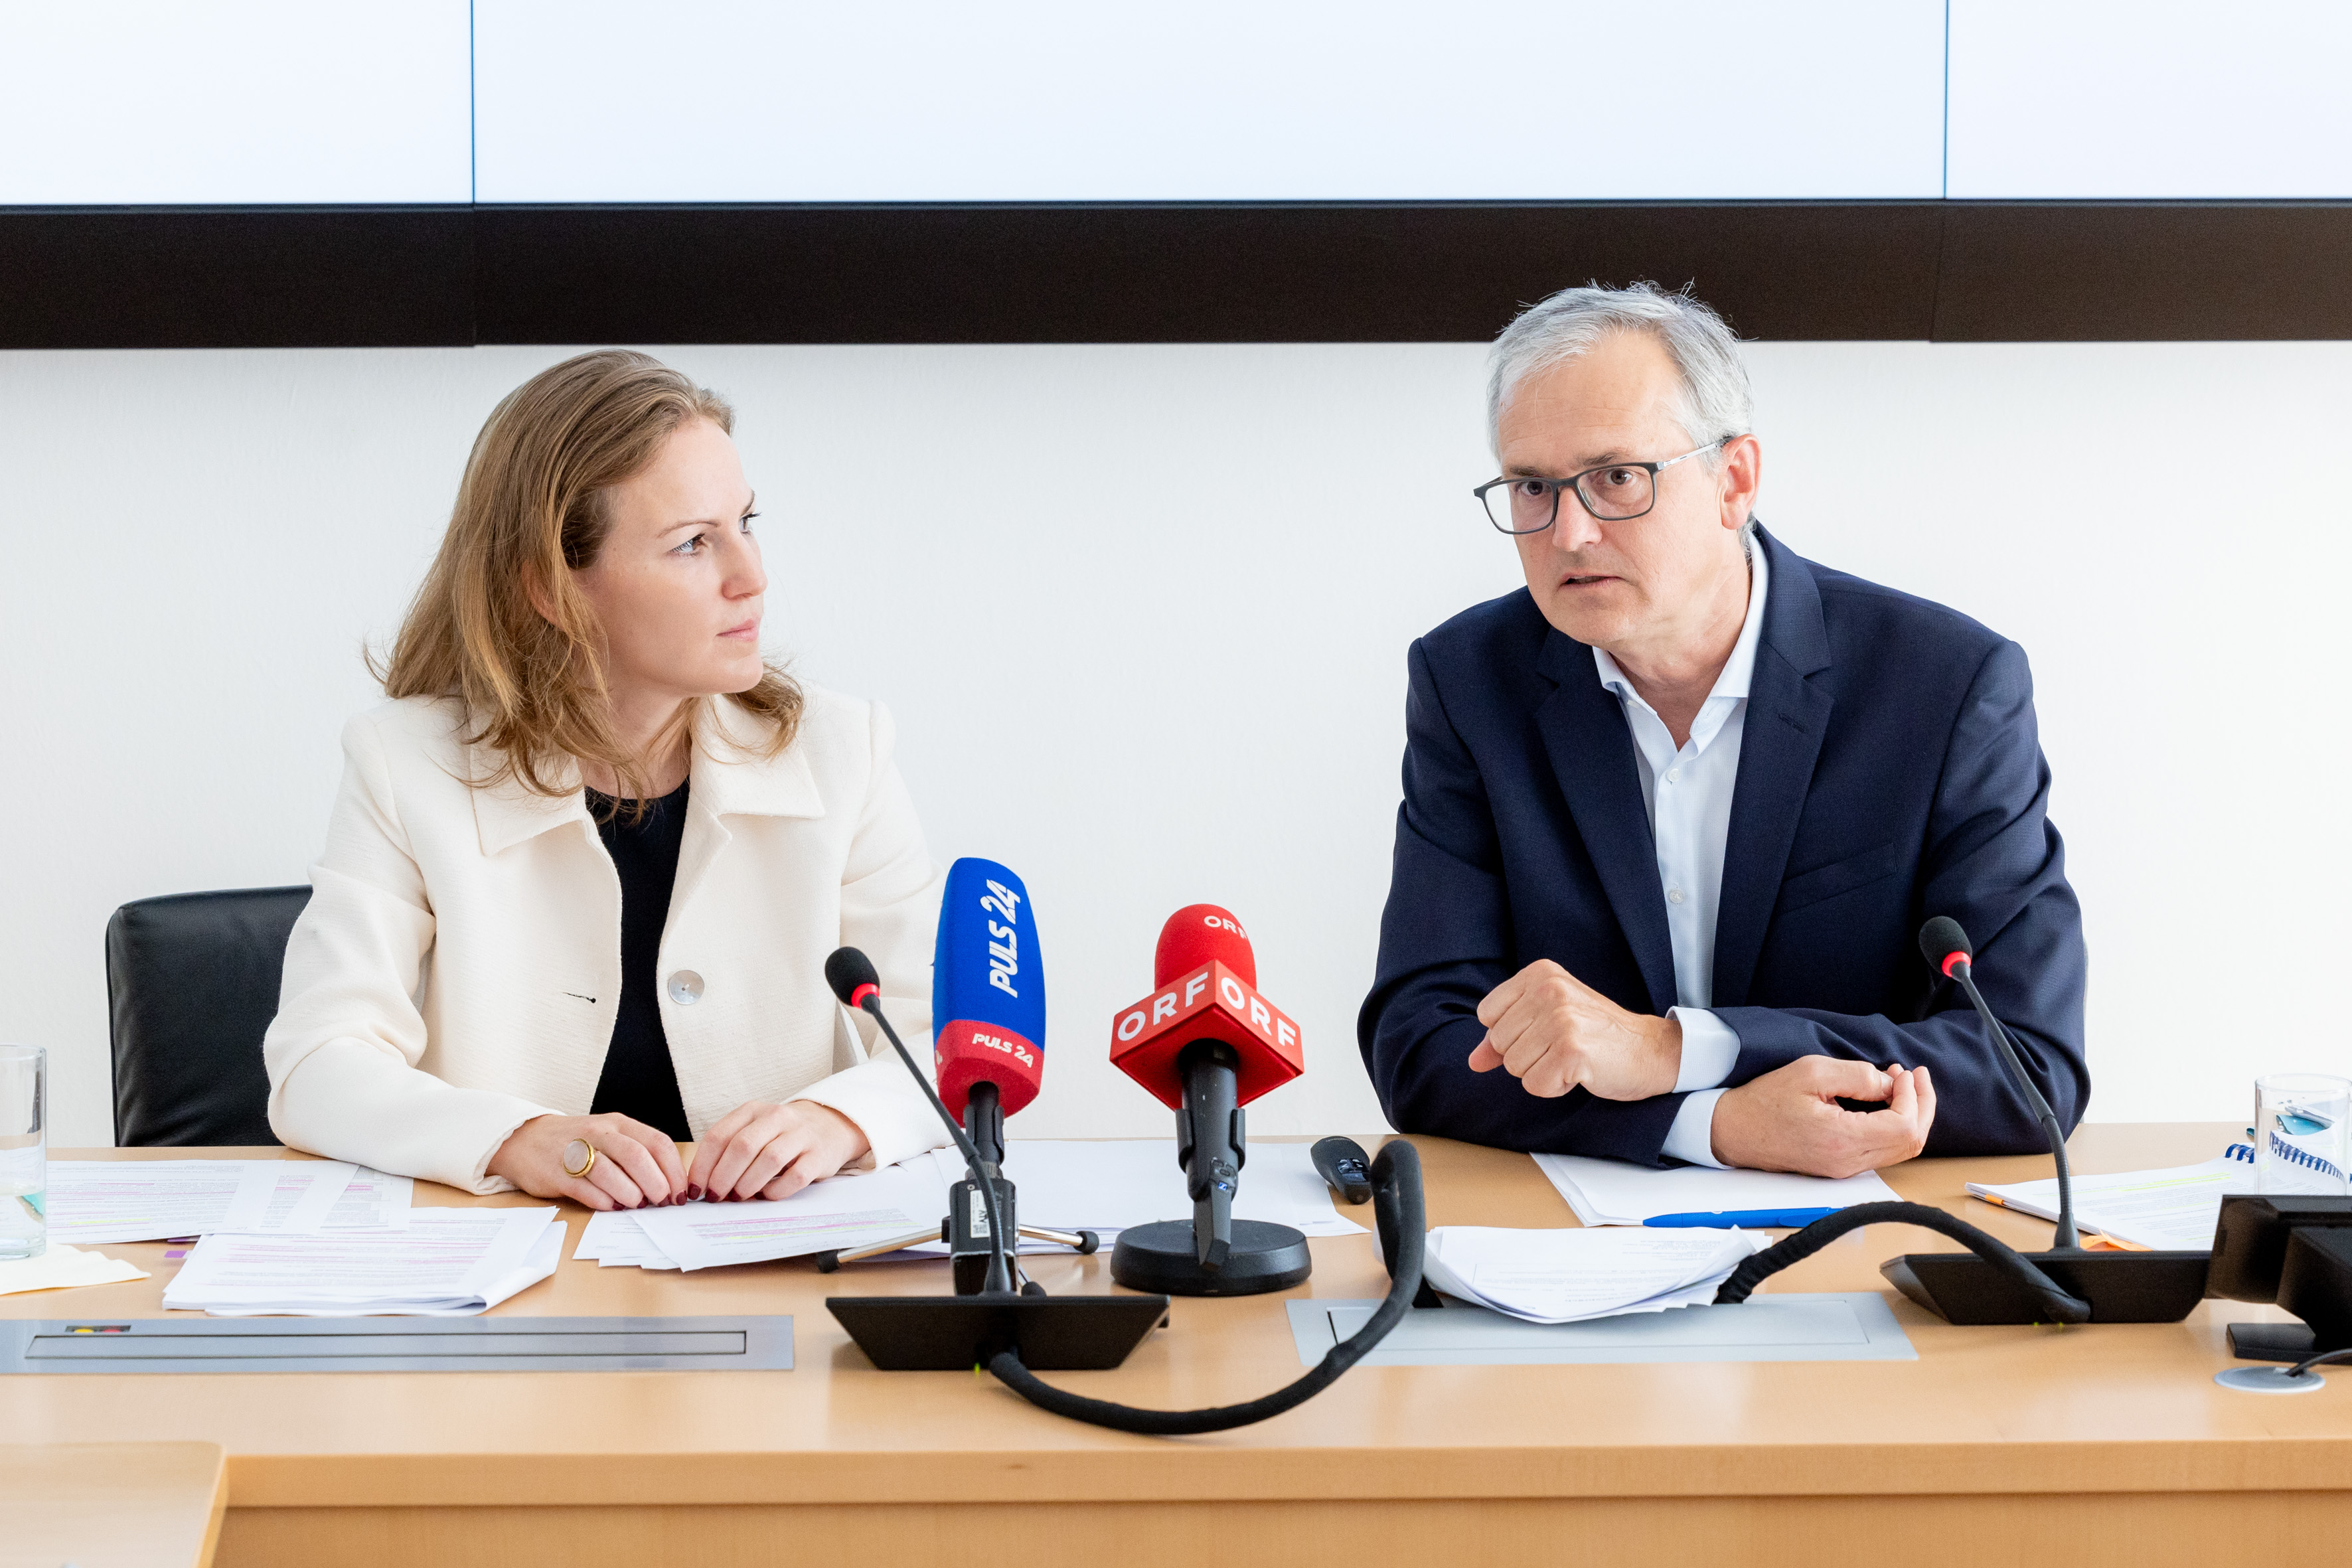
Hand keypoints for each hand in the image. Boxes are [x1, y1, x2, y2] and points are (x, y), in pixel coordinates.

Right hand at [486, 1112, 685, 1209]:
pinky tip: (612, 1207)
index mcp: (619, 1124)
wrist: (525, 1139)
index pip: (658, 1143)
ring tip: (638, 1205)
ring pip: (610, 1171)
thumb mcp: (611, 1138)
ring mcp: (575, 1151)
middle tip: (662, 1202)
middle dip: (655, 1182)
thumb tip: (670, 1187)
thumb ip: (638, 1156)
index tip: (681, 1193)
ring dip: (630, 1192)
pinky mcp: (555, 1172)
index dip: (674, 1170)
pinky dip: (602, 1200)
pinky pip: (584, 1188)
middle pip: (637, 1155)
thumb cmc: (578, 1143)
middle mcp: (600, 1133)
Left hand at [687, 1100, 871, 1202]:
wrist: (830, 1126)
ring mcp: (801, 1135)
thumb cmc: (781, 1135)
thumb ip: (729, 1150)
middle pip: (742, 1147)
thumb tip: (704, 1185)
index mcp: (753, 1110)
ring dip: (748, 1184)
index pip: (719, 1136)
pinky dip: (776, 1190)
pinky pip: (795, 1176)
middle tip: (716, 1197)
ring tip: (740, 1197)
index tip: (695, 1189)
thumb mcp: (754, 1130)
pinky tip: (767, 1194)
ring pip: (769, 1159)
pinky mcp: (819, 1156)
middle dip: (723, 1177)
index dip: (703, 1166)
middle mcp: (777, 1117)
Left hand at [1467, 959, 1681, 1100]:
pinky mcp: (1572, 1051)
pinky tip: (1579, 1073)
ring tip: (1571, 1058)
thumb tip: (1474, 1060)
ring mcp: (1561, 1019)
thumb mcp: (1548, 1020)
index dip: (1510, 1034)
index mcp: (1540, 974)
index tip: (1544, 1032)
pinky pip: (1535, 1085)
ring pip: (1514, 1067)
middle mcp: (1549, 990)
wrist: (1650, 1050)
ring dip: (1541, 1072)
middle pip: (1499, 1042)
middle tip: (1563, 1047)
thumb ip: (1506, 1036)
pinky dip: (1555, 1087)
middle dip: (1526, 1056)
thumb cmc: (1597, 1035)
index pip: (1487, 1014)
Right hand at [1709, 1057, 1936, 1177]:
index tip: (1901, 1073)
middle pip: (1912, 1142)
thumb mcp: (1811, 1072)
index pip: (1904, 1126)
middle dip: (1922, 1105)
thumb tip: (1890, 1084)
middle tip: (1916, 1077)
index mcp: (1841, 1140)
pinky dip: (1896, 1126)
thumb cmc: (1765, 1101)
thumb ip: (1857, 1076)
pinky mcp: (1841, 1167)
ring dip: (1911, 1115)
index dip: (1912, 1096)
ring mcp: (1846, 1169)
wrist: (1734, 1131)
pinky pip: (1884, 1151)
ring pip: (1902, 1150)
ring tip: (1904, 1086)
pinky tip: (1889, 1103)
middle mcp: (1848, 1162)